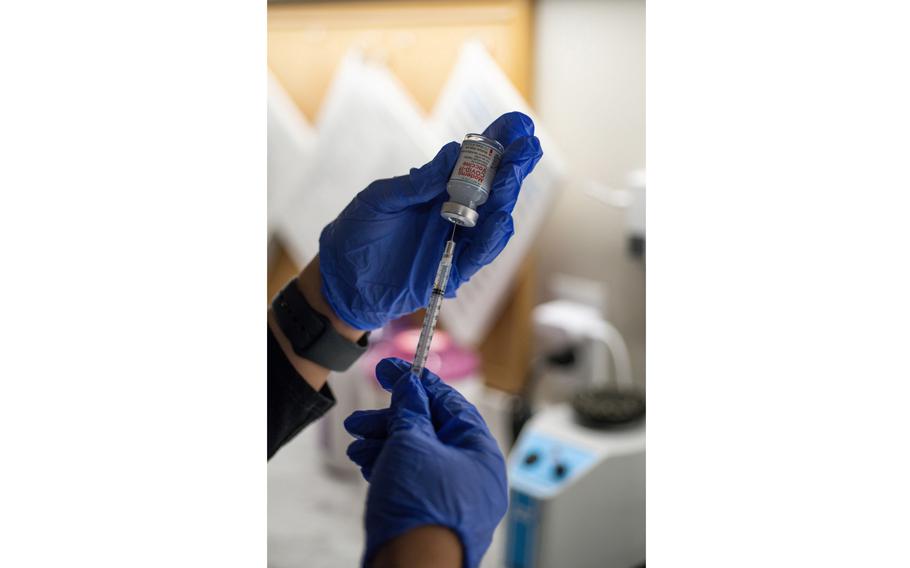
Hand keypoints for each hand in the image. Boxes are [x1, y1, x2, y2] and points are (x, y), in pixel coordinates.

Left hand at [319, 112, 542, 329]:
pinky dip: (493, 238)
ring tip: (514, 174)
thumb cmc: (357, 234)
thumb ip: (416, 182)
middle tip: (528, 146)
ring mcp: (456, 240)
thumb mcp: (380, 199)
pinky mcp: (454, 269)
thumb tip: (453, 154)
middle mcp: (454, 212)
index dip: (498, 142)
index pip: (474, 162)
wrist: (342, 279)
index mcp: (437, 188)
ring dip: (506, 197)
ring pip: (494, 218)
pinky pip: (480, 254)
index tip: (518, 125)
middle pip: (493, 187)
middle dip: (514, 166)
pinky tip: (502, 218)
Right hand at [344, 358, 507, 567]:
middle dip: (392, 421)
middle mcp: (474, 475)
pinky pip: (414, 481)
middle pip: (431, 431)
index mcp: (481, 451)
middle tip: (362, 418)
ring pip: (419, 457)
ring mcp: (455, 499)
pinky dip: (390, 468)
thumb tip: (411, 387)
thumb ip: (410, 409)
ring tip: (358, 444)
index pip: (450, 404)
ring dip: (385, 444)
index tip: (391, 370)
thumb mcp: (412, 442)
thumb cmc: (420, 507)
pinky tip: (367, 463)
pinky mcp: (433, 517)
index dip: (417, 383)